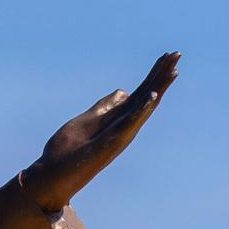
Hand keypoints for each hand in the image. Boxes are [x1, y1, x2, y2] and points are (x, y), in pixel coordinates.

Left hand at [24, 52, 178, 211]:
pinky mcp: (111, 142)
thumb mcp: (87, 119)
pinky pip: (129, 123)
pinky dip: (140, 110)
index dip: (154, 74)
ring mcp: (120, 133)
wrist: (52, 174)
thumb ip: (105, 106)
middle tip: (177, 53)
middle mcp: (124, 124)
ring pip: (144, 106)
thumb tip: (122, 91)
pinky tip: (151, 95)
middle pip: (148, 95)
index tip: (167, 55)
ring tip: (173, 69)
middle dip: (161, 74)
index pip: (142, 91)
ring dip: (158, 88)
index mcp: (119, 117)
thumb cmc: (68, 150)